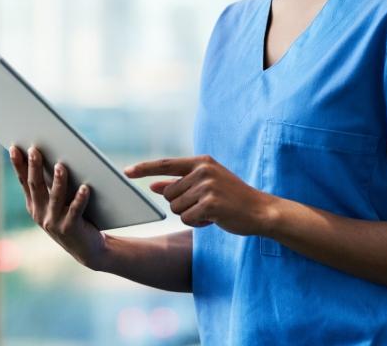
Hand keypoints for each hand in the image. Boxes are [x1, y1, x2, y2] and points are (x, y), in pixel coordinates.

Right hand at [9, 145, 106, 270]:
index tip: (14, 148)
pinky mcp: (70, 228)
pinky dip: (80, 198)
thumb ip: (52, 182)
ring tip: (60, 166)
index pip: (24, 181)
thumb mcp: (57, 200)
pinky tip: (86, 188)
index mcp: (34, 204)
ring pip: (55, 197)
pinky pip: (75, 210)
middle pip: (36, 186)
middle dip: (34, 167)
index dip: (18, 165)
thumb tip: (54, 156)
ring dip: (57, 181)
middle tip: (35, 149)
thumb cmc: (72, 216)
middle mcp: (40, 213)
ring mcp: (54, 222)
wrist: (86, 247)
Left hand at [124, 155, 274, 235]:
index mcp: (201, 162)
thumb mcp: (205, 185)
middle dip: (181, 204)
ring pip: (176, 208)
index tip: (126, 171)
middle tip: (205, 205)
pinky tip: (214, 219)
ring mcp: (207, 186)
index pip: (165, 164)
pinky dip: (197, 223)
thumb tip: (152, 186)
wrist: (260, 210)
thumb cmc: (230, 198)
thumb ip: (179, 184)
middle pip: (169, 194)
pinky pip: (187, 219)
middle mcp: (203, 171)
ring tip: (211, 211)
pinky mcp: (210, 204)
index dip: (144, 168)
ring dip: (189, 215)